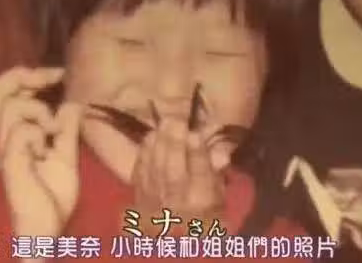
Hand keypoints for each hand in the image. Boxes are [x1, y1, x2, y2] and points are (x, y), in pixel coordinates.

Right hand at [0, 66, 83, 237]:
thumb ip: (67, 129)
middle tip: (51, 80)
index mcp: (15, 133)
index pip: (5, 90)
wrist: (46, 227)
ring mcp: (4, 148)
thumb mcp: (66, 155)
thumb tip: (71, 102)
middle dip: (24, 76)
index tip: (60, 73)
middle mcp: (3, 136)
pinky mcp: (9, 161)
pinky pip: (22, 130)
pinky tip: (43, 152)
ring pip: (13, 106)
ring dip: (39, 112)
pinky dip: (39, 134)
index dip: (29, 74)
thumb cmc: (51, 195)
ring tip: (50, 134)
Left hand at [132, 119, 224, 236]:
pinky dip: (145, 152)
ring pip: (155, 170)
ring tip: (165, 123)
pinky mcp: (140, 197)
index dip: (198, 154)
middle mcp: (178, 204)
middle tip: (177, 121)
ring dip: (159, 143)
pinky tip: (151, 136)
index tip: (195, 133)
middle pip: (174, 172)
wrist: (173, 241)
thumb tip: (222, 154)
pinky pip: (141, 172)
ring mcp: (156, 202)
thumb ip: (218, 172)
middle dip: (175, 144)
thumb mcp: (219, 195)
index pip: (201, 177)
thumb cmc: (204, 214)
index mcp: (203, 202)